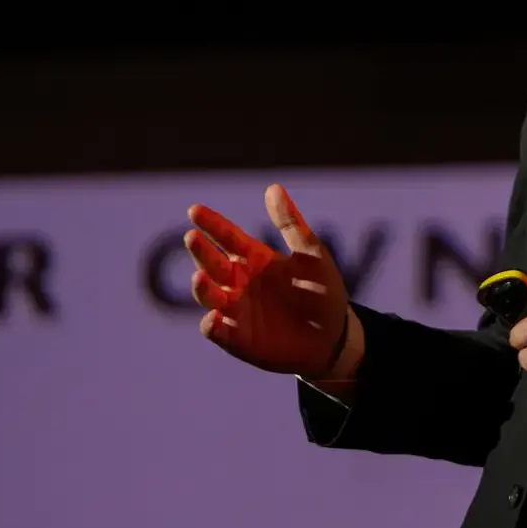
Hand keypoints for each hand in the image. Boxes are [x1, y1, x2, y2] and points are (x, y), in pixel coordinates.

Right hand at [185, 184, 352, 378]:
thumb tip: (273, 188)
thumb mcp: (311, 254)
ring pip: (209, 296)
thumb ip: (291, 224)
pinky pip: (218, 332)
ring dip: (201, 287)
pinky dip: (211, 325)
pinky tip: (214, 317)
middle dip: (201, 251)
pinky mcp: (237, 339)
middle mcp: (239, 282)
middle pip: (213, 264)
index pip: (227, 237)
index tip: (194, 210)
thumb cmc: (322, 292)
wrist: (334, 337)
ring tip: (199, 276)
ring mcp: (236, 310)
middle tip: (192, 236)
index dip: (211, 224)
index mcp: (255, 258)